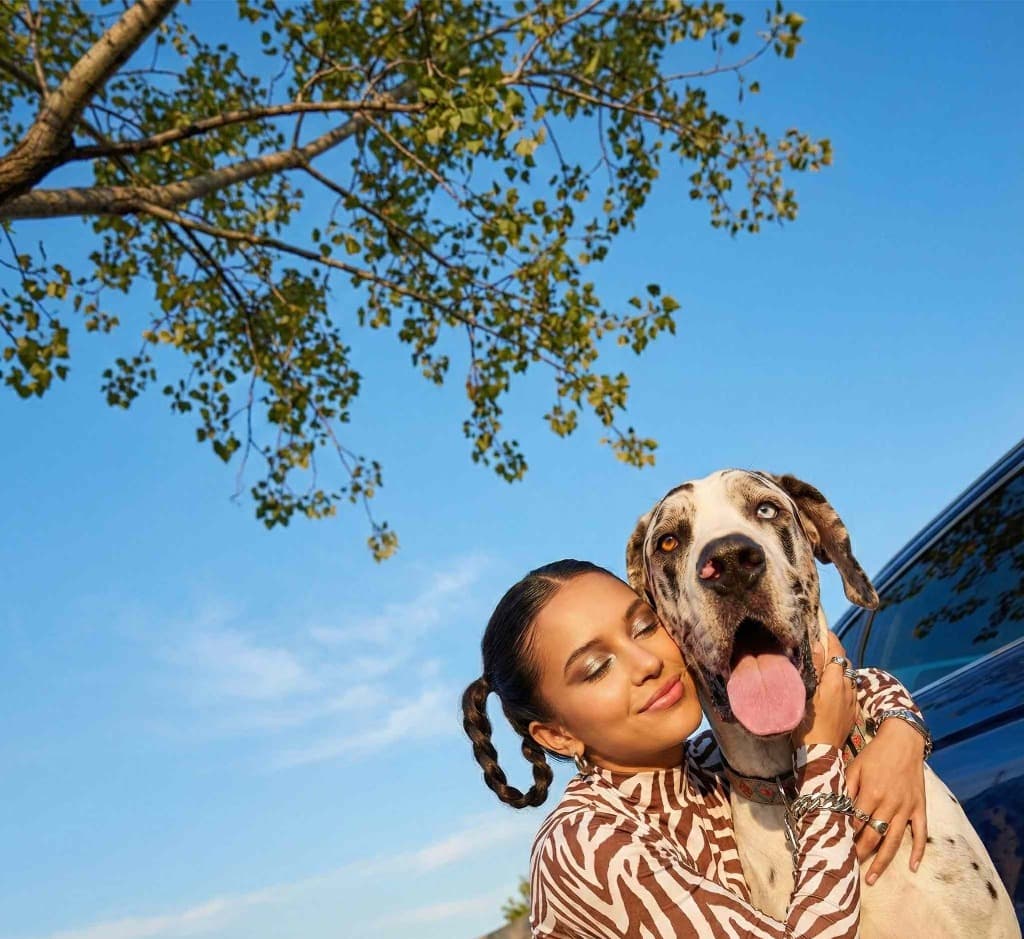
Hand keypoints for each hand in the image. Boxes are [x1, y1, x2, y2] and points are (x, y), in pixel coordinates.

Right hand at [792, 631, 857, 749]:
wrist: (820, 754)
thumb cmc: (806, 724)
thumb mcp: (804, 693)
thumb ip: (814, 668)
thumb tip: (818, 644)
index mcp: (835, 681)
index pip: (837, 651)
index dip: (831, 638)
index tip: (822, 630)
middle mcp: (848, 689)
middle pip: (844, 663)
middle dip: (834, 653)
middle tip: (820, 648)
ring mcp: (852, 702)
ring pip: (849, 677)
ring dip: (839, 669)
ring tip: (825, 668)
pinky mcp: (853, 713)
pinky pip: (851, 692)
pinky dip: (843, 685)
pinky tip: (834, 690)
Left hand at [847, 717, 927, 884]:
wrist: (903, 741)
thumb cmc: (875, 754)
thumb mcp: (855, 766)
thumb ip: (846, 788)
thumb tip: (836, 808)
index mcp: (871, 793)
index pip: (855, 823)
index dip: (845, 837)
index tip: (836, 849)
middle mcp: (890, 804)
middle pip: (873, 837)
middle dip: (860, 854)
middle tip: (850, 869)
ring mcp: (907, 808)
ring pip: (894, 841)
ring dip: (883, 861)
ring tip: (872, 878)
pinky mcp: (920, 808)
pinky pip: (921, 834)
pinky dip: (918, 852)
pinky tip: (912, 867)